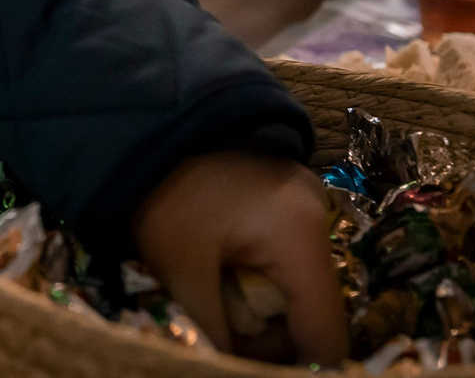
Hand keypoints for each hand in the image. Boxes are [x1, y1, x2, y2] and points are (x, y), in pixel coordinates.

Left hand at [131, 152, 347, 365]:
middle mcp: (321, 217)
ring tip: (213, 288)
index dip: (297, 366)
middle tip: (221, 324)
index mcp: (302, 237)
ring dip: (261, 306)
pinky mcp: (290, 198)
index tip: (255, 368)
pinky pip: (287, 258)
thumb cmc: (165, 192)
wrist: (149, 122)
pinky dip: (259, 276)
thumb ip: (214, 332)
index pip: (325, 334)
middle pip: (312, 312)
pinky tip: (222, 266)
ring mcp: (309, 203)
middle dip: (270, 334)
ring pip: (299, 287)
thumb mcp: (180, 270)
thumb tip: (228, 367)